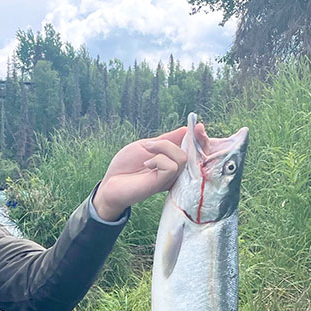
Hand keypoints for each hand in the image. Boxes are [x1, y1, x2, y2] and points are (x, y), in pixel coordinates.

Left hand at [92, 122, 209, 220]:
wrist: (110, 183)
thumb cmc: (125, 166)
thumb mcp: (146, 146)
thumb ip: (166, 140)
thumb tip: (186, 129)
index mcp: (171, 159)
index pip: (194, 150)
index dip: (201, 139)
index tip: (199, 126)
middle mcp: (174, 170)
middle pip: (193, 152)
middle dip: (193, 140)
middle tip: (185, 133)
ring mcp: (169, 178)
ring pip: (182, 158)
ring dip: (163, 147)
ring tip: (148, 151)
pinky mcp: (162, 184)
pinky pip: (172, 166)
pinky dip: (159, 159)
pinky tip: (147, 164)